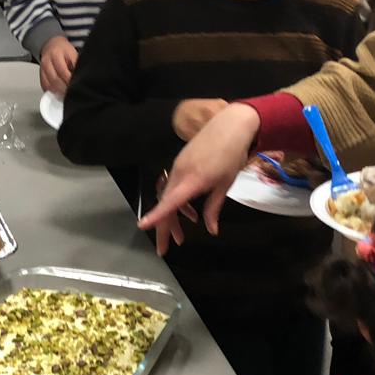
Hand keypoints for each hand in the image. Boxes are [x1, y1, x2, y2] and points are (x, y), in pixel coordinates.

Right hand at [39, 35, 77, 95]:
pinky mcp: (40, 75)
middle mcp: (47, 62)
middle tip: (72, 93)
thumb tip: (80, 76)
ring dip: (58, 92)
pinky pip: (45, 86)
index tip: (76, 86)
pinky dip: (52, 92)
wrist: (52, 46)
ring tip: (67, 95)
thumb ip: (76, 64)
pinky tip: (59, 93)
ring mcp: (42, 69)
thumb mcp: (73, 53)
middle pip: (55, 80)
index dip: (70, 81)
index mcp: (56, 55)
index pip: (63, 71)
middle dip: (64, 89)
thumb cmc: (64, 51)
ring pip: (49, 85)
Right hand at [138, 103, 259, 253]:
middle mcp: (180, 173)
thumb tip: (211, 230)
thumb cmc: (231, 154)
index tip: (143, 226)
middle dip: (164, 228)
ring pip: (170, 197)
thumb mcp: (224, 184)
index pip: (170, 201)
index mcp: (193, 180)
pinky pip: (174, 187)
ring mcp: (178, 167)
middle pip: (166, 204)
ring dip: (173, 218)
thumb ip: (214, 208)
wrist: (230, 125)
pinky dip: (179, 204)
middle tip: (163, 250)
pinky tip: (190, 214)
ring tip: (181, 237)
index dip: (157, 215)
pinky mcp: (181, 163)